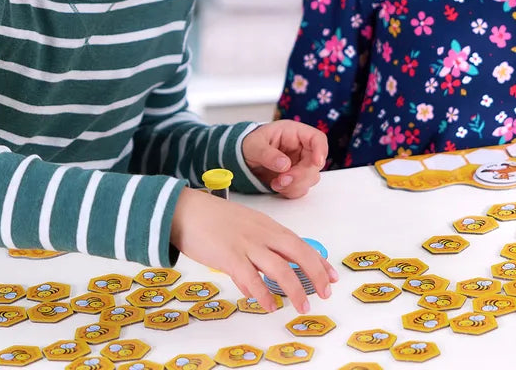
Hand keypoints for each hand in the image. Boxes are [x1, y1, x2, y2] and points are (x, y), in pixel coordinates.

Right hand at [170, 186, 337, 312]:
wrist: (184, 209)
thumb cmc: (210, 220)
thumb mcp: (239, 231)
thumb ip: (251, 256)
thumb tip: (256, 287)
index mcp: (266, 225)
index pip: (299, 242)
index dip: (318, 260)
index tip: (331, 275)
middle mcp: (261, 233)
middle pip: (297, 251)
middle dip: (316, 272)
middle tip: (326, 292)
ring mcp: (246, 244)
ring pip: (279, 267)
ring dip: (294, 289)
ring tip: (303, 307)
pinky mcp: (229, 255)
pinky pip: (251, 278)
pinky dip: (263, 293)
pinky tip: (270, 306)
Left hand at [242, 121, 326, 197]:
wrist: (244, 157)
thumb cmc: (251, 144)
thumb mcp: (254, 145)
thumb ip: (268, 154)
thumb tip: (284, 165)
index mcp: (294, 133)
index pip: (317, 138)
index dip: (321, 150)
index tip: (317, 162)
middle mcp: (301, 148)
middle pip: (315, 163)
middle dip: (300, 175)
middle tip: (283, 180)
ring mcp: (300, 164)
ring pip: (310, 178)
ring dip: (294, 185)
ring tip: (276, 183)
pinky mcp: (296, 178)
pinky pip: (301, 188)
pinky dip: (290, 191)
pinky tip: (276, 186)